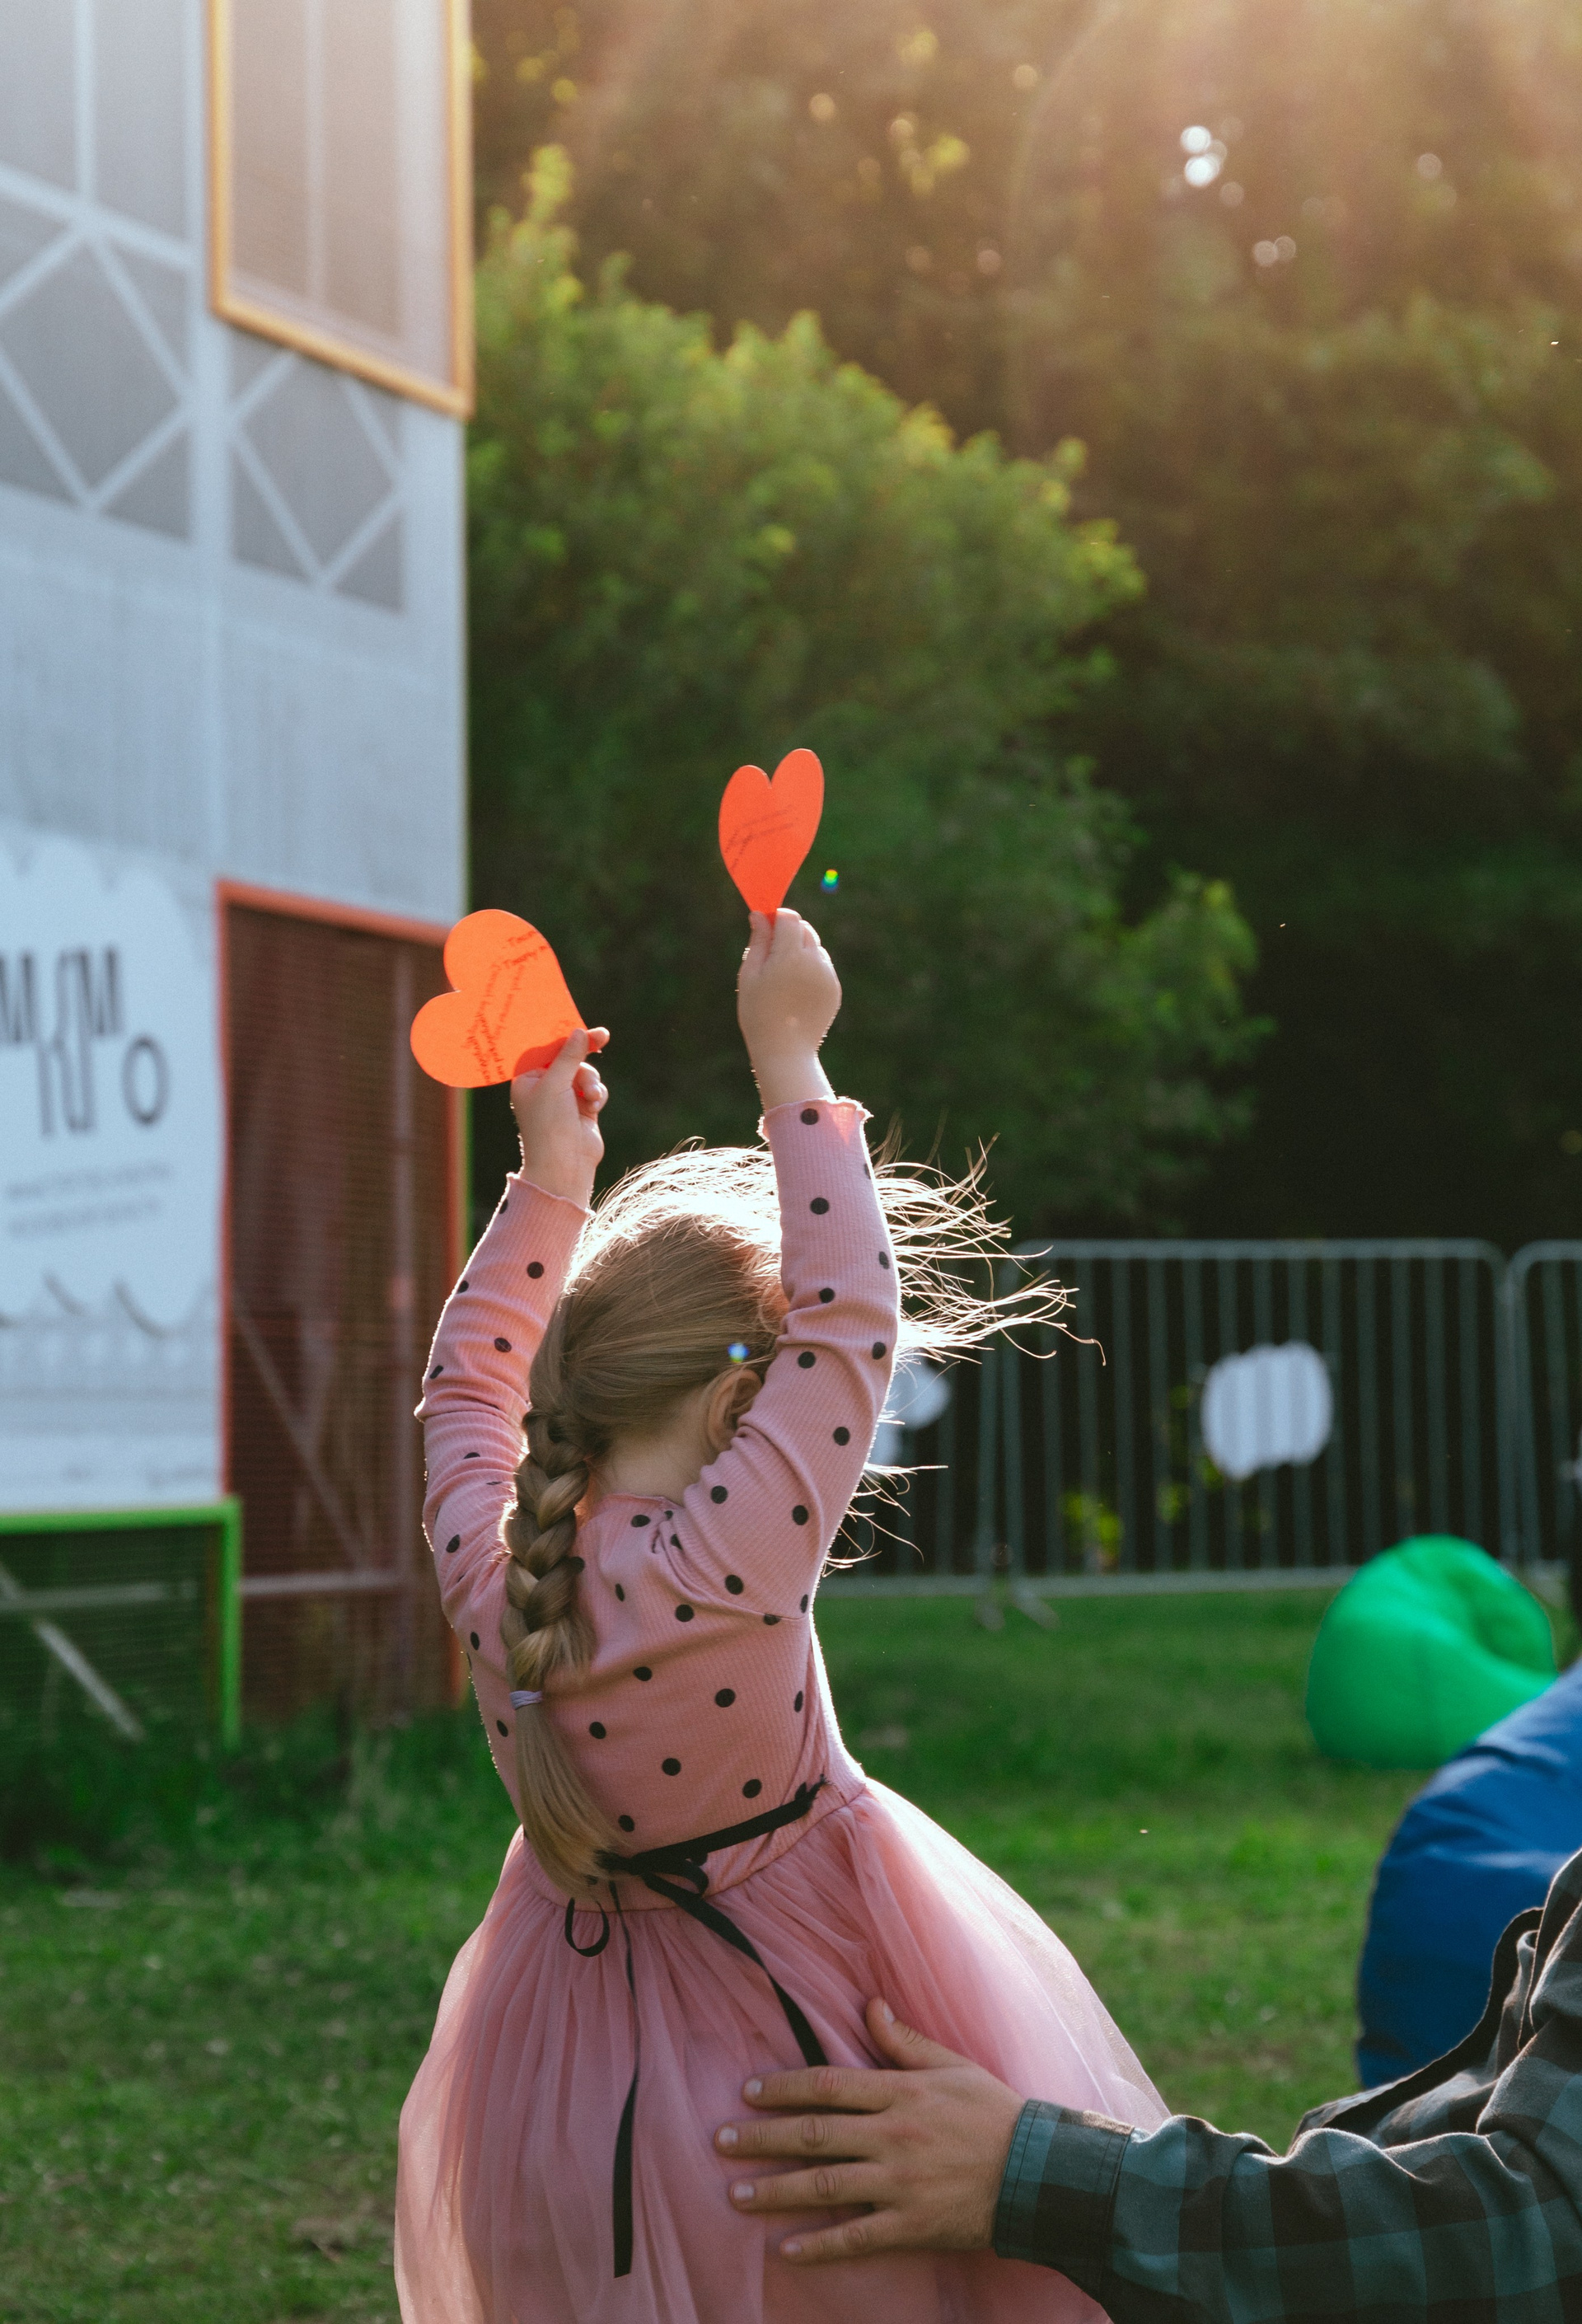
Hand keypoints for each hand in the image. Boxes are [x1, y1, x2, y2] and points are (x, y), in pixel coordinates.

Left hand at [510, 1028, 608, 1208]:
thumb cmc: (549, 1126)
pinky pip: (595, 1088)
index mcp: (527, 1080)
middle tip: (602, 1036)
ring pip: (585, 1073)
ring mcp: (564, 1098)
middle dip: (583, 1056)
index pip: (545, 1049)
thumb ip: (568, 1057)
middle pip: (568, 1058)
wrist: (565, 1165)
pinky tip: (593, 1107)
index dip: (563, 1037)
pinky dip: (597, 1095)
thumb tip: (580, 1032)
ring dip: (591, 1081)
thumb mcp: (556, 1085)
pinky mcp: (582, 1108)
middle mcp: (544, 1087)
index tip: (580, 1025)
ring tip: (590, 1096)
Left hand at [714, 1998, 1023, 2263]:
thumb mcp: (952, 2065)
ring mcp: (900, 2183)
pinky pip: (857, 2236)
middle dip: (762, 2139)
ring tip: (737, 2195)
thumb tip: (869, 2006)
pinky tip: (787, 2250)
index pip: (827, 2085)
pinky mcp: (912, 2224)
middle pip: (814, 2134)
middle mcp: (893, 2135)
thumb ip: (904, 2042)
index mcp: (900, 2093)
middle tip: (720, 2142)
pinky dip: (820, 2246)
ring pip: (826, 2185)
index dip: (783, 2088)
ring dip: (777, 2191)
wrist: (1036, 2172)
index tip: (747, 2093)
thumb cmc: (993, 2112)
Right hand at [737, 910, 840, 1111]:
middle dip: (789, 932)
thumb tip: (759, 915)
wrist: (785, 1051)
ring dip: (801, 950)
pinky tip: (795, 991)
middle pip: (805, 929)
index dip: (777, 918)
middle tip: (771, 953)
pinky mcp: (834, 989)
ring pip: (816, 948)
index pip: (790, 918)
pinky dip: (811, 969)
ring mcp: (827, 976)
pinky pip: (823, 967)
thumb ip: (757, 941)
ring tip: (782, 976)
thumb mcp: (750, 975)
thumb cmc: (758, 1013)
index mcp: (790, 955)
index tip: (765, 927)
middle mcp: (814, 962)